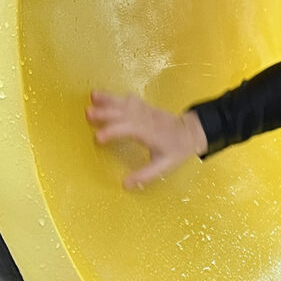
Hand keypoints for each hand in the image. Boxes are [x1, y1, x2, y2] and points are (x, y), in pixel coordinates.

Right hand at [85, 90, 206, 189]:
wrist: (192, 131)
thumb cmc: (177, 149)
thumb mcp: (165, 165)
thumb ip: (146, 174)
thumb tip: (125, 185)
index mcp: (151, 133)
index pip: (130, 129)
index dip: (114, 132)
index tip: (98, 138)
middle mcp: (147, 119)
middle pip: (125, 113)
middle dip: (106, 113)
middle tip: (88, 114)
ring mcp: (146, 111)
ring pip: (126, 103)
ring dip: (109, 100)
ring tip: (92, 97)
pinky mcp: (145, 107)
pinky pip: (130, 100)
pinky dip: (116, 97)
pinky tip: (102, 95)